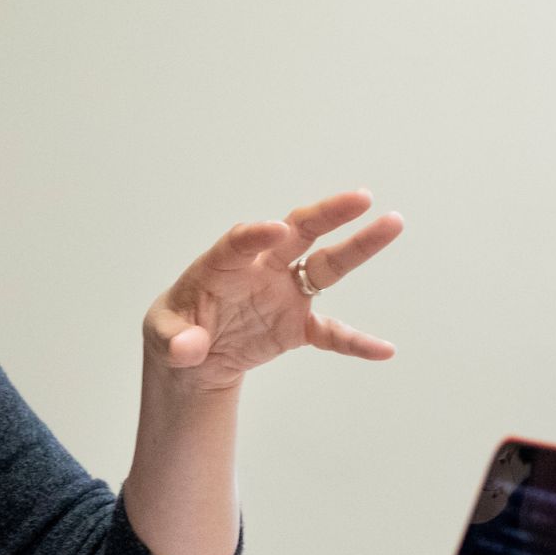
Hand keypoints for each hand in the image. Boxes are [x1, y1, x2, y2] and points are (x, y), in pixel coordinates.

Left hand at [145, 188, 402, 393]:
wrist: (192, 356)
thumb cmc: (174, 330)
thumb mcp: (162, 337)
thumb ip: (174, 341)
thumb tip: (187, 349)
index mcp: (221, 266)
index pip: (239, 242)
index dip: (256, 235)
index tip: (277, 228)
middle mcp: (260, 270)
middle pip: (297, 234)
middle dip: (326, 214)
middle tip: (361, 197)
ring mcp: (284, 294)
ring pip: (327, 266)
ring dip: (359, 247)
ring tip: (393, 223)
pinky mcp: (298, 325)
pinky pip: (332, 333)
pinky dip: (355, 343)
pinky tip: (383, 350)